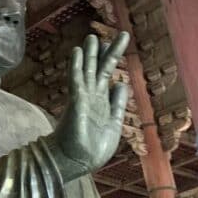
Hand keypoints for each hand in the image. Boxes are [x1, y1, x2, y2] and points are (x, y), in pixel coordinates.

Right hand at [49, 32, 129, 179]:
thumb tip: (121, 84)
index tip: (113, 46)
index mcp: (101, 103)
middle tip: (102, 35)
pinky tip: (77, 52)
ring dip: (89, 54)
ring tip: (91, 37)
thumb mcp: (114, 124)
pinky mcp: (77, 101)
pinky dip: (76, 65)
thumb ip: (118, 104)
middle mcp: (92, 98)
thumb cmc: (93, 148)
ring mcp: (83, 98)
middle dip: (102, 53)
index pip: (106, 77)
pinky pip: (76, 80)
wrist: (77, 161)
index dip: (110, 61)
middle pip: (97, 70)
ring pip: (87, 71)